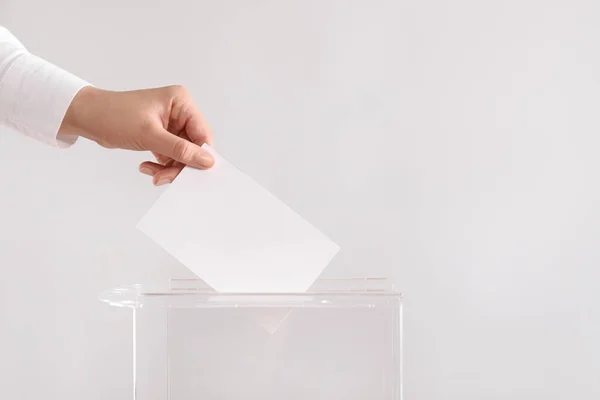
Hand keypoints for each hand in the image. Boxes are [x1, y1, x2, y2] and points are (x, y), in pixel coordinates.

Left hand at [60, 85, 213, 184]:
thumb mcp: (150, 135)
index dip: (200, 155)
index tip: (193, 174)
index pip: (202, 133)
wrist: (87, 117)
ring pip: (182, 154)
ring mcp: (170, 124)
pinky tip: (147, 167)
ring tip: (153, 174)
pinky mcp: (161, 135)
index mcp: (181, 102)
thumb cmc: (113, 115)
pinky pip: (170, 155)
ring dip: (169, 168)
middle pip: (193, 146)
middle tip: (165, 178)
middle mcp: (178, 111)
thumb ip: (180, 149)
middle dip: (180, 164)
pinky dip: (162, 165)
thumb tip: (207, 160)